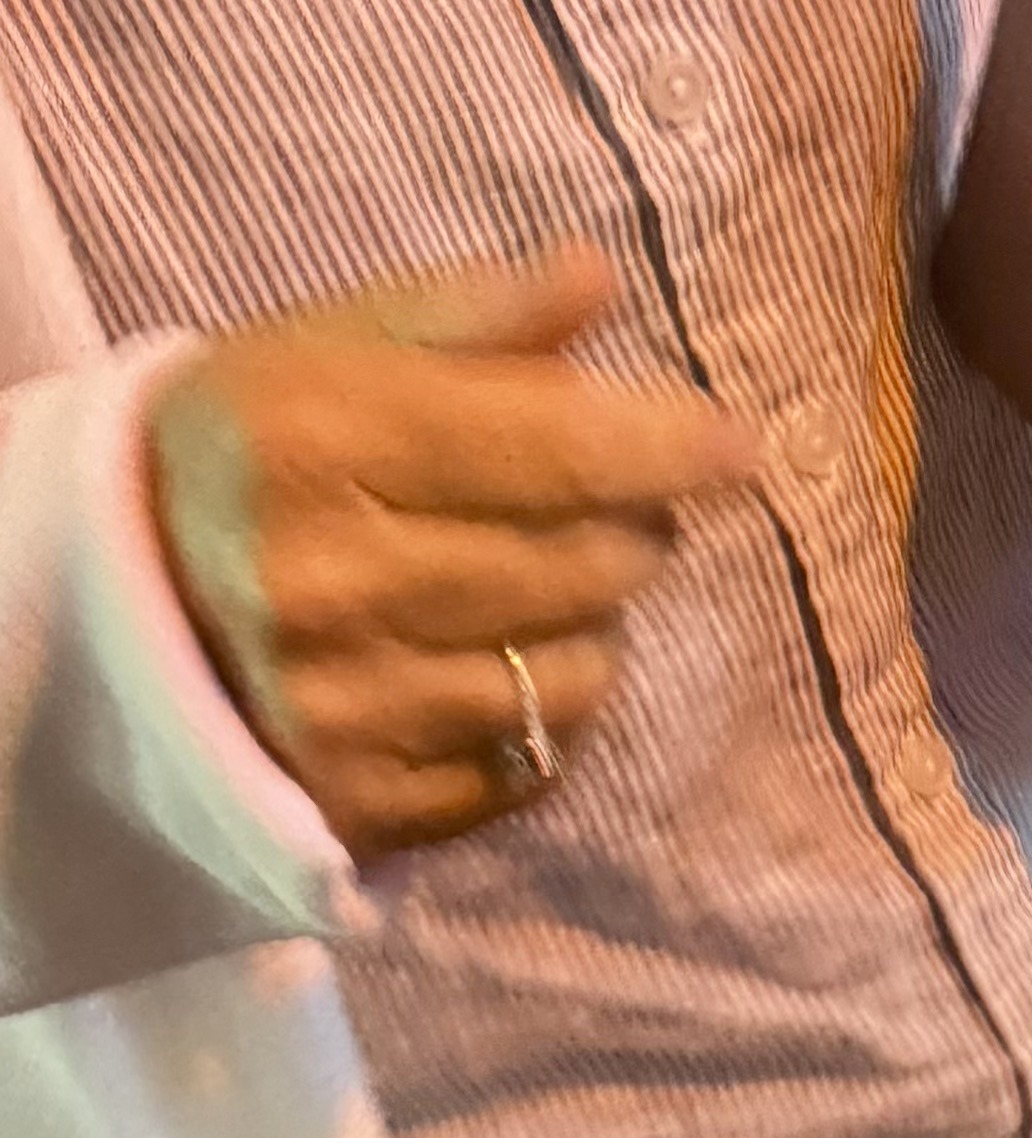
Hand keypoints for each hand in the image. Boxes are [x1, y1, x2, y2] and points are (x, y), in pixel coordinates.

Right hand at [146, 245, 759, 862]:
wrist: (134, 606)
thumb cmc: (258, 456)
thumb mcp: (331, 348)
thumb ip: (472, 314)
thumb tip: (598, 278)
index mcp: (315, 443)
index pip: (553, 451)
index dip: (666, 449)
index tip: (737, 447)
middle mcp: (327, 585)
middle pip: (584, 567)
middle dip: (635, 531)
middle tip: (619, 507)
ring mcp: (348, 709)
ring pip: (575, 674)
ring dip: (595, 625)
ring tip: (546, 584)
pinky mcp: (371, 805)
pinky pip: (535, 763)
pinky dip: (550, 715)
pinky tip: (504, 665)